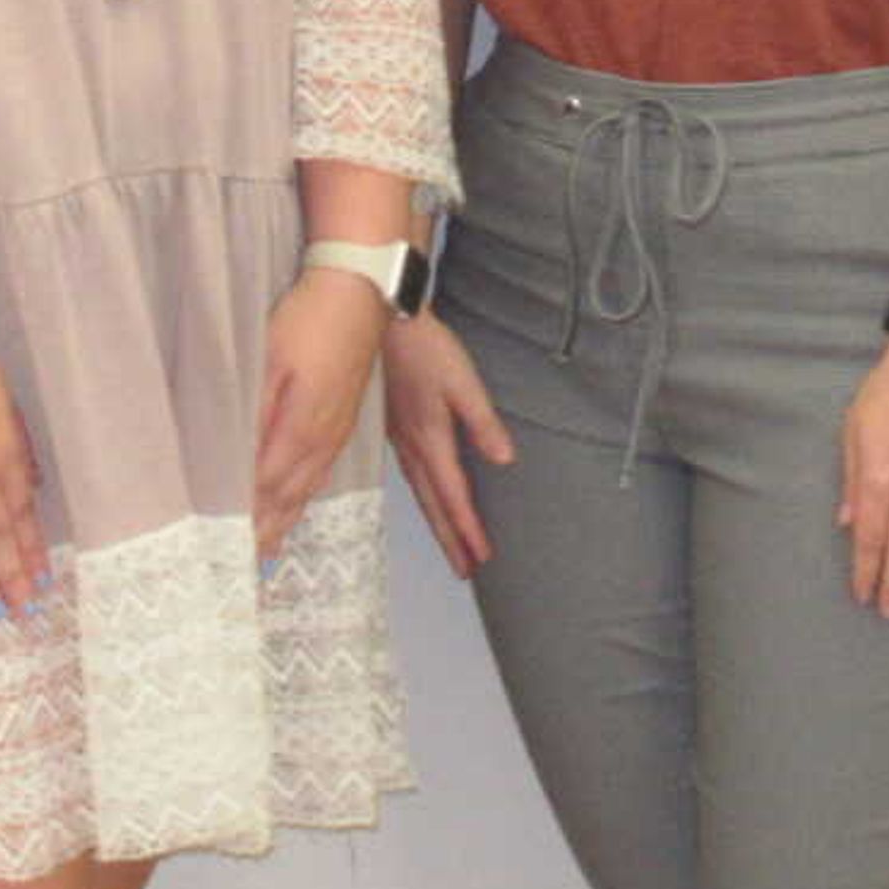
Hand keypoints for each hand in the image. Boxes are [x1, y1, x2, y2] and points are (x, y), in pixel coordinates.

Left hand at [255, 270, 389, 566]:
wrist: (359, 295)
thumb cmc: (309, 321)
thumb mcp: (270, 361)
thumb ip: (255, 412)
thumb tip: (237, 458)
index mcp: (302, 429)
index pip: (266, 488)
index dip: (248, 520)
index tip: (228, 550)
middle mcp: (323, 439)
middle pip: (288, 498)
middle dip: (266, 531)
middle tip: (244, 564)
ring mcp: (337, 430)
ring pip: (307, 488)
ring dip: (285, 518)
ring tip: (266, 546)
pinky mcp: (343, 418)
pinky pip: (320, 471)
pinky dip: (303, 495)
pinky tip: (295, 499)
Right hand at [380, 310, 515, 577]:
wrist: (383, 318)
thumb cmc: (425, 347)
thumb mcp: (464, 381)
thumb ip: (483, 423)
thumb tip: (505, 460)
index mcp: (431, 438)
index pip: (453, 495)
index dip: (467, 529)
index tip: (481, 559)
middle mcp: (412, 446)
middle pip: (433, 503)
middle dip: (450, 539)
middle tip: (464, 571)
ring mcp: (398, 437)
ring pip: (419, 491)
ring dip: (436, 521)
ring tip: (450, 546)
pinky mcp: (392, 426)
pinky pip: (409, 474)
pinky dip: (421, 496)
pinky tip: (425, 497)